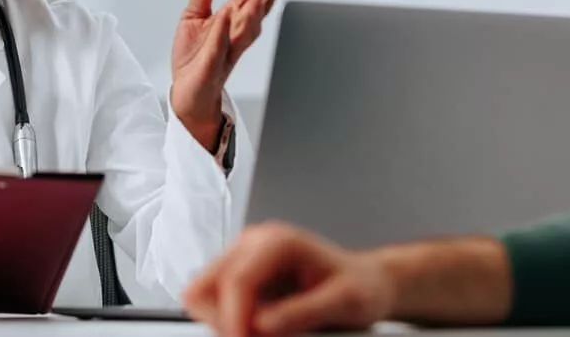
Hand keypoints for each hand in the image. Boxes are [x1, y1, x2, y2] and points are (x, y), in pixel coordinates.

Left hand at [170, 0, 293, 144]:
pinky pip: (220, 44)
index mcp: (232, 17)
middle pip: (258, 4)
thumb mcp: (194, 15)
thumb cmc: (195, 58)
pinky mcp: (213, 63)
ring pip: (247, 25)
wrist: (188, 94)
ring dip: (256, 6)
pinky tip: (229, 13)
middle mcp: (236, 31)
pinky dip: (224, 29)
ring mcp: (227, 47)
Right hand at [183, 223, 393, 336]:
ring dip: (222, 321)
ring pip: (202, 295)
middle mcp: (253, 244)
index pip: (235, 280)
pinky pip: (215, 303)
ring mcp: (243, 259)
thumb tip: (261, 326)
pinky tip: (256, 331)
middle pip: (205, 285)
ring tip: (256, 336)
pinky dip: (229, 322)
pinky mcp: (241, 277)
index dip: (234, 320)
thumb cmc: (360, 287)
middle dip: (223, 321)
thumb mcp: (344, 303)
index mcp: (277, 242)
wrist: (366, 283)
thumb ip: (301, 313)